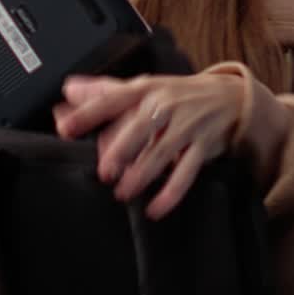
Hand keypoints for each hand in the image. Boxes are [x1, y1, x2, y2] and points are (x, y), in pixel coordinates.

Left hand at [53, 71, 243, 218]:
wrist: (228, 97)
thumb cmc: (176, 95)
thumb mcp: (142, 86)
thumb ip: (104, 91)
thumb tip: (69, 89)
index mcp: (144, 89)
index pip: (111, 99)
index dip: (87, 113)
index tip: (65, 128)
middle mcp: (164, 105)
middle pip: (138, 127)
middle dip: (120, 150)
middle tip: (104, 171)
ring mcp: (185, 125)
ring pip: (161, 152)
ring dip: (141, 174)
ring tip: (123, 192)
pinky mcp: (203, 146)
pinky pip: (186, 172)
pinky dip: (171, 192)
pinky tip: (156, 208)